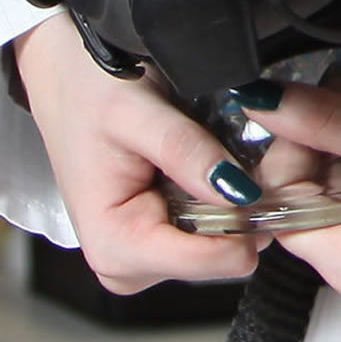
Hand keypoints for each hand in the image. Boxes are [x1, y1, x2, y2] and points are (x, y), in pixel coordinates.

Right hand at [14, 15, 302, 294]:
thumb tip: (239, 192)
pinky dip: (222, 200)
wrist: (65, 76)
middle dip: (243, 210)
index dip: (249, 223)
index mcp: (115, 245)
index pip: (207, 261)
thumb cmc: (88, 90)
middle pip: (221, 257)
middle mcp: (127, 265)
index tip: (275, 183)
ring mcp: (142, 258)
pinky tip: (216, 167)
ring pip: (222, 244)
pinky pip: (210, 232)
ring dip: (235, 203)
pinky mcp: (154, 243)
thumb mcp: (136, 111)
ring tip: (227, 155)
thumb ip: (185, 152)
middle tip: (248, 156)